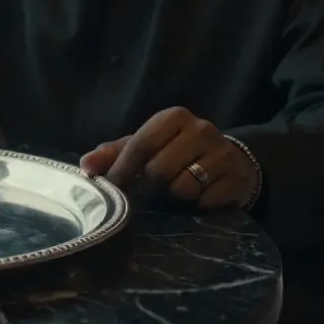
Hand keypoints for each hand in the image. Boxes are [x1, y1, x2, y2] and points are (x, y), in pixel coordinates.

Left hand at [79, 107, 258, 208]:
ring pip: (183, 188)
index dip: (122, 170)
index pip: (140, 145)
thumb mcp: (146, 148)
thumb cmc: (177, 154)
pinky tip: (200, 198)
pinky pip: (206, 201)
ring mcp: (223, 152)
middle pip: (159, 170)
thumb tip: (85, 166)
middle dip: (149, 188)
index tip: (111, 188)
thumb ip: (114, 154)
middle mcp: (201, 129)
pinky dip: (198, 206)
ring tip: (177, 193)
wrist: (230, 163)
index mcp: (173, 117)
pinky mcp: (238, 177)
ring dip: (174, 198)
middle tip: (149, 194)